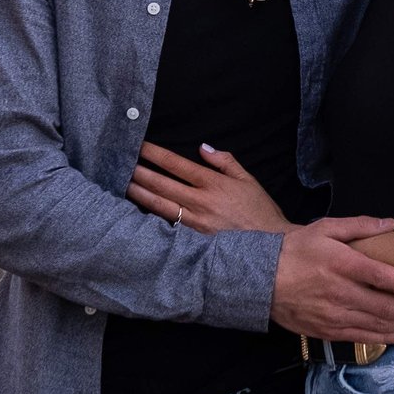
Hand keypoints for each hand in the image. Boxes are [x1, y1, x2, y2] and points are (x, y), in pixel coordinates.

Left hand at [129, 143, 293, 233]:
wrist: (271, 247)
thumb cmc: (261, 212)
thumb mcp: (249, 181)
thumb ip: (226, 162)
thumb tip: (203, 148)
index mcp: (214, 184)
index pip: (177, 165)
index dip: (156, 154)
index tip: (141, 146)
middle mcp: (201, 202)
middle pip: (162, 184)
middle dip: (140, 172)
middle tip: (122, 164)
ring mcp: (194, 223)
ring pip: (160, 205)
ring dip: (140, 194)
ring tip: (124, 185)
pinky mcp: (192, 240)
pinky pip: (167, 226)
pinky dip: (151, 218)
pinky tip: (137, 214)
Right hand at [270, 220, 393, 343]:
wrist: (261, 279)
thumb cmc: (296, 250)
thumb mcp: (325, 228)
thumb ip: (359, 226)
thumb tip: (390, 224)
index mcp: (340, 264)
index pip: (379, 276)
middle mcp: (339, 292)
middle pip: (386, 306)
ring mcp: (334, 314)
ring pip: (378, 325)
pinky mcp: (328, 330)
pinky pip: (363, 336)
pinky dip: (387, 337)